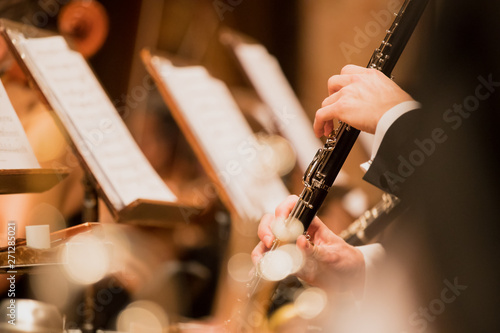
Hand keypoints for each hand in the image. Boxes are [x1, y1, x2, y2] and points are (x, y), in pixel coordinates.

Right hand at [251, 195, 365, 293]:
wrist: (349, 279)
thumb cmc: (345, 260)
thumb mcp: (334, 255)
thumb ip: (317, 250)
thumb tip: (300, 241)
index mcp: (310, 223)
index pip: (293, 206)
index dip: (284, 209)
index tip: (281, 221)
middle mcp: (296, 232)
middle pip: (273, 221)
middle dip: (267, 229)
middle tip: (270, 242)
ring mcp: (289, 247)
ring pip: (267, 240)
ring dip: (261, 248)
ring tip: (262, 259)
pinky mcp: (286, 263)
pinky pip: (270, 261)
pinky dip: (262, 264)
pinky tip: (260, 269)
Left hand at [314, 64, 413, 135]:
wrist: (398, 116)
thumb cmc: (399, 110)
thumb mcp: (388, 93)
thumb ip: (375, 94)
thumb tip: (371, 106)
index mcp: (370, 75)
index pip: (347, 71)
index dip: (342, 84)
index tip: (342, 93)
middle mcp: (357, 80)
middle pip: (333, 83)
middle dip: (332, 96)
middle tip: (335, 108)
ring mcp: (347, 93)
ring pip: (327, 101)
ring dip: (327, 114)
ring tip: (330, 127)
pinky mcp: (341, 107)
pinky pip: (322, 114)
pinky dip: (318, 124)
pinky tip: (320, 132)